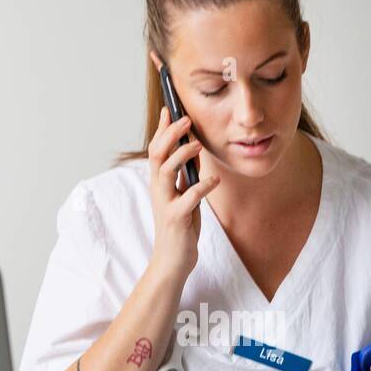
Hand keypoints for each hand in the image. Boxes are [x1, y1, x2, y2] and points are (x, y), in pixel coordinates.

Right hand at [147, 105, 219, 281]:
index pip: (156, 149)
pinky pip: (188, 197)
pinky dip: (202, 186)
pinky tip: (214, 179)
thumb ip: (185, 176)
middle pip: (156, 154)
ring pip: (165, 171)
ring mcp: (165, 204)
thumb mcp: (183, 197)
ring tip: (197, 145)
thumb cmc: (179, 229)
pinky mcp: (176, 218)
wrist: (171, 263)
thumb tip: (192, 150)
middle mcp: (158, 190)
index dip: (162, 128)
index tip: (170, 107)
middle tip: (185, 118)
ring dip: (181, 154)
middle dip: (169, 134)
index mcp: (159, 183)